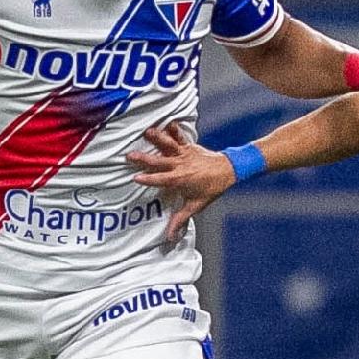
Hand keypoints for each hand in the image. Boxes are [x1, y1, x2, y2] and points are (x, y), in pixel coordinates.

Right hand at [127, 123, 235, 240]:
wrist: (228, 170)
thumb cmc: (211, 188)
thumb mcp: (196, 205)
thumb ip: (181, 219)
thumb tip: (170, 236)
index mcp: (180, 180)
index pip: (160, 180)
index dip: (148, 179)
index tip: (135, 178)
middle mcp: (180, 165)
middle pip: (159, 161)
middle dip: (144, 159)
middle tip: (129, 155)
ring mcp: (184, 154)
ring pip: (168, 145)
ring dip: (157, 138)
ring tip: (146, 131)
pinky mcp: (189, 146)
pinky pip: (180, 136)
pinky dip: (174, 129)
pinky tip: (167, 121)